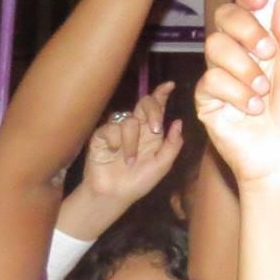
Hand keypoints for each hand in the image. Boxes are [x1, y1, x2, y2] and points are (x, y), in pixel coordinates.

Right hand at [62, 84, 184, 238]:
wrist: (115, 195)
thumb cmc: (139, 182)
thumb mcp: (162, 165)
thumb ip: (172, 145)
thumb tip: (178, 122)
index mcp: (151, 132)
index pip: (157, 108)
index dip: (162, 95)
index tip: (170, 85)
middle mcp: (135, 128)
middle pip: (143, 104)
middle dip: (152, 110)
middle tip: (156, 129)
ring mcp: (117, 130)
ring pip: (128, 120)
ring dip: (132, 142)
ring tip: (130, 161)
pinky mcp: (101, 136)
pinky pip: (111, 128)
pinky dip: (116, 141)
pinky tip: (114, 153)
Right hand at [197, 0, 279, 186]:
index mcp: (269, 44)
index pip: (248, 7)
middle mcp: (243, 55)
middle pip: (223, 15)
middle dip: (245, 27)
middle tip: (268, 52)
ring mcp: (224, 76)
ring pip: (214, 44)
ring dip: (244, 67)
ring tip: (263, 92)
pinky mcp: (208, 99)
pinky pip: (210, 79)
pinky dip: (235, 92)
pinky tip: (251, 109)